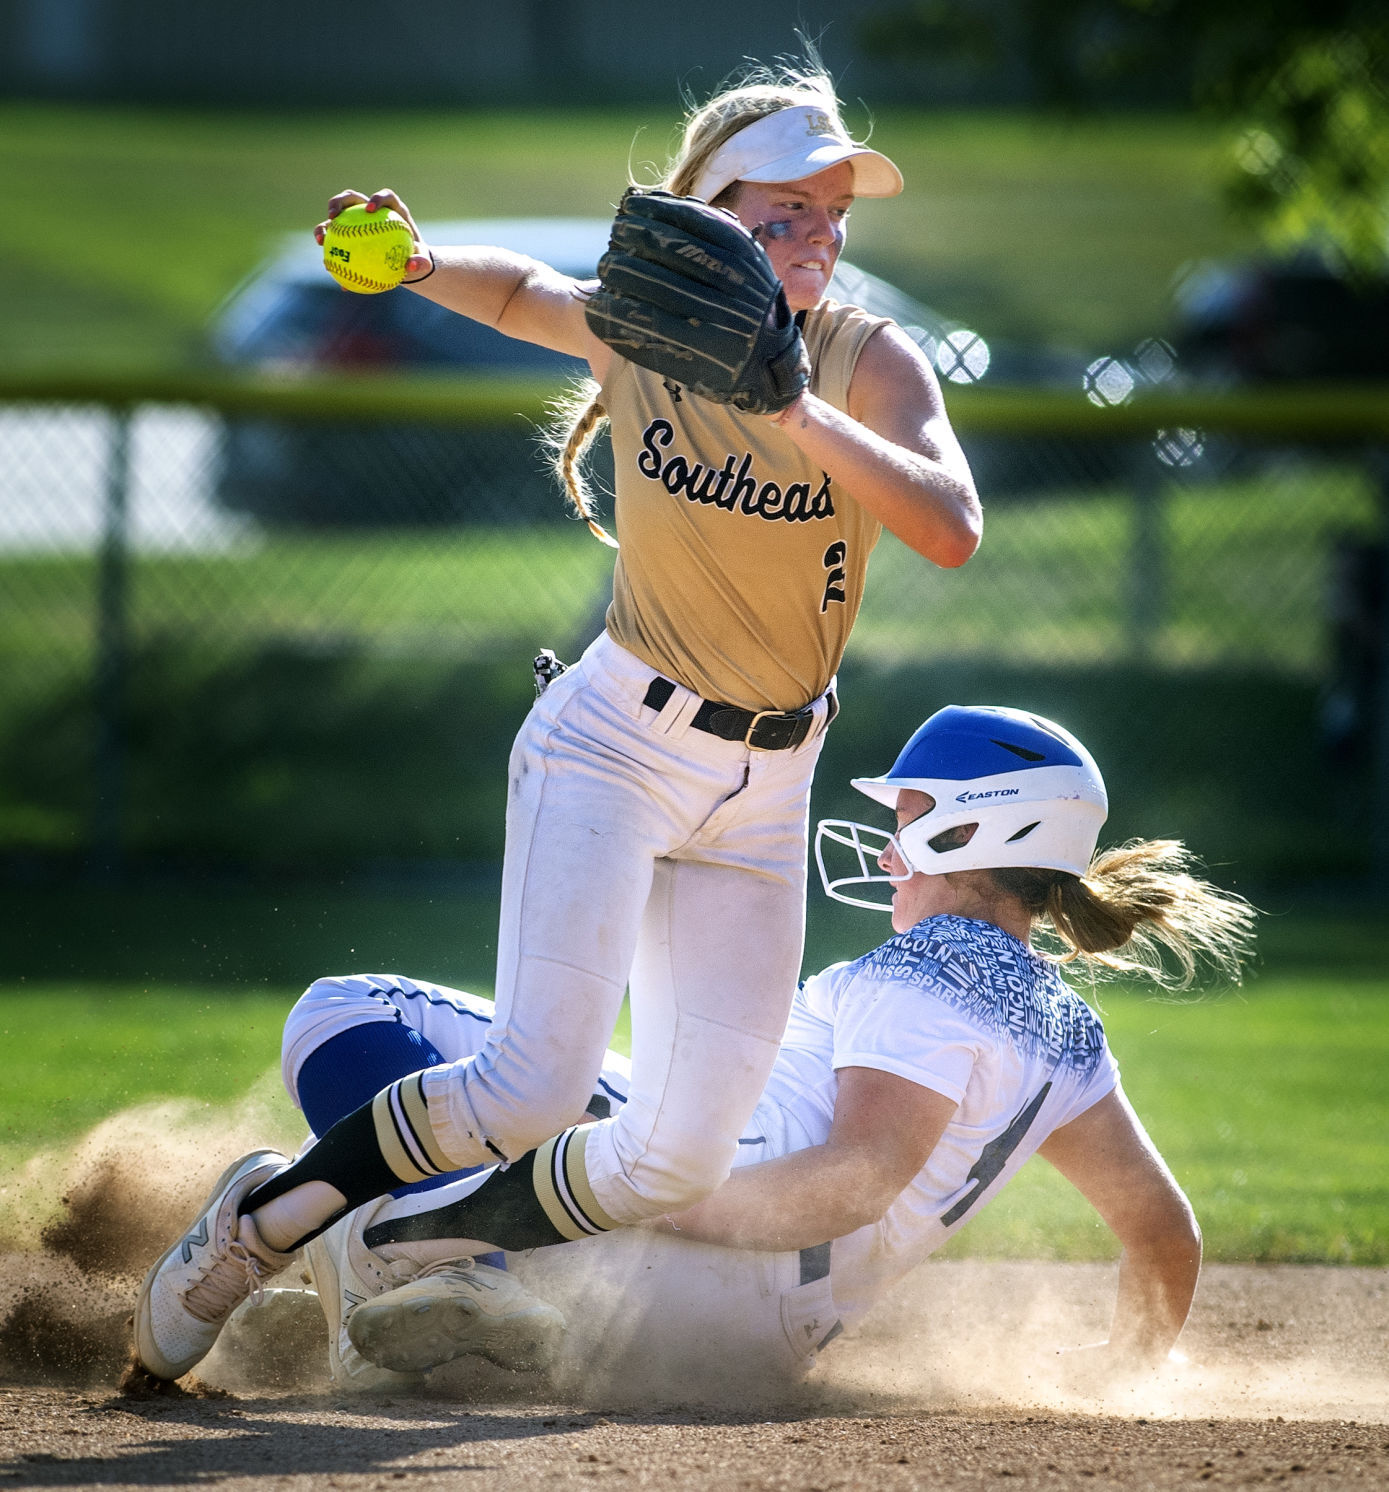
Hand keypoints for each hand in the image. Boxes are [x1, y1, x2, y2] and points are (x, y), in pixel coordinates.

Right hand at [313, 188, 433, 279]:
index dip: (376, 198)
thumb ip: (420, 262)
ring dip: (325, 225)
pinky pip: (336, 242)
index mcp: (392, 210)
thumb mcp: (421, 262)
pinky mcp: (348, 234)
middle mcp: (370, 211)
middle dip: (339, 202)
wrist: (407, 264)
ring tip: (321, 239)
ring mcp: (356, 221)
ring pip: (336, 217)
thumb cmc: (415, 259)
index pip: (384, 197)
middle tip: (333, 216)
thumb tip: (413, 265)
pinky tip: (329, 267)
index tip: (370, 209)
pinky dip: (331, 253)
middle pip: (351, 198)